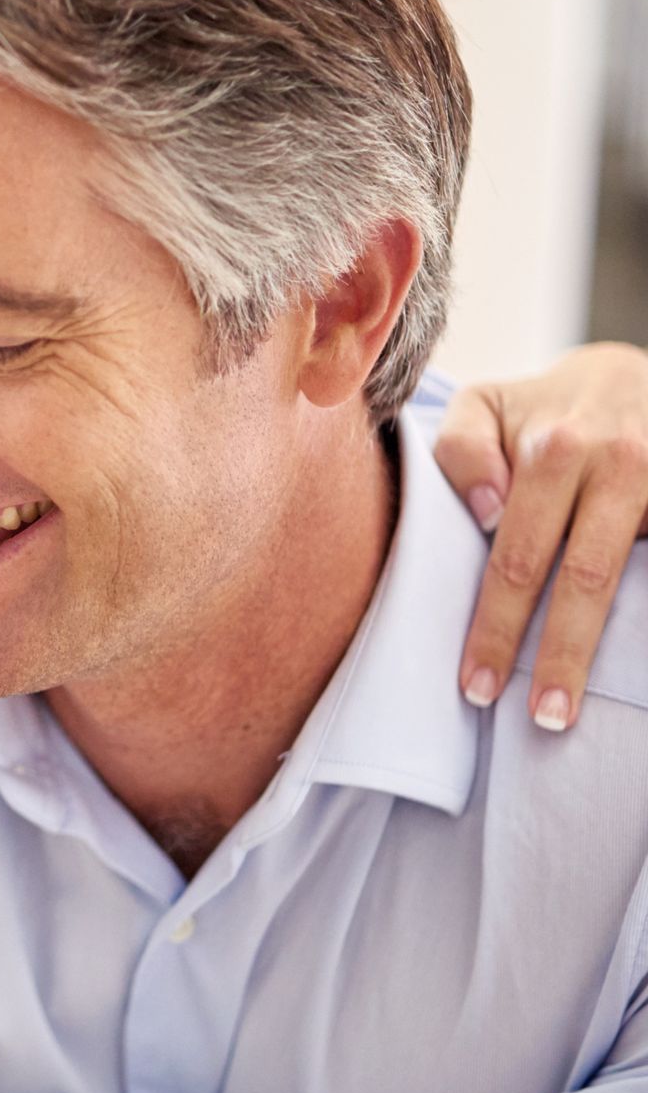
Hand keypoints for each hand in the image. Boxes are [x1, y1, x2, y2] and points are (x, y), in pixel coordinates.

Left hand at [436, 345, 647, 728]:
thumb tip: (487, 513)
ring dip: (606, 647)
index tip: (476, 686)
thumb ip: (462, 451)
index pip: (518, 555)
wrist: (633, 374)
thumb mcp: (485, 407)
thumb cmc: (542, 408)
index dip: (498, 625)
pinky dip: (645, 613)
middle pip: (586, 576)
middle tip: (540, 718)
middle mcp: (619, 461)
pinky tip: (631, 663)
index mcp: (557, 446)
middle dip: (558, 654)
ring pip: (634, 577)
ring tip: (578, 707)